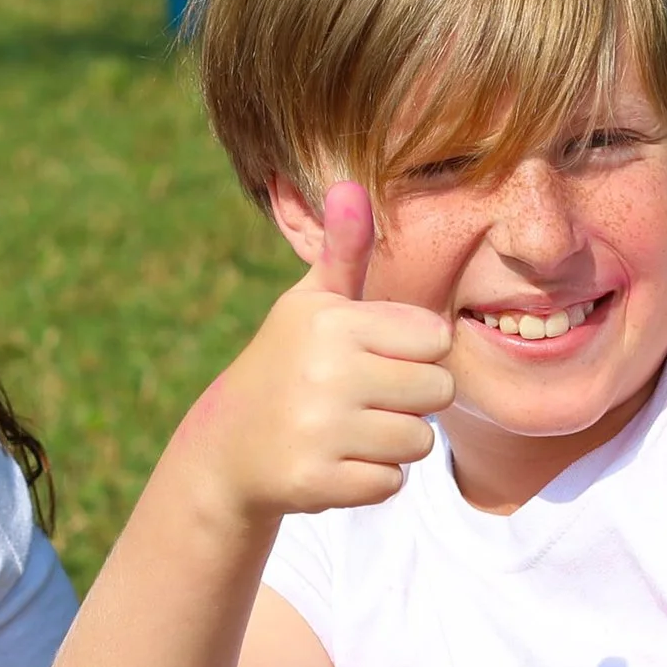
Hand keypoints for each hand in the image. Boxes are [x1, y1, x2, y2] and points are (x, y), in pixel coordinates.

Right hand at [192, 183, 452, 525]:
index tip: (374, 357)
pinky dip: (371, 478)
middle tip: (365, 398)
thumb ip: (343, 251)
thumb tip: (349, 184)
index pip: (435, 338)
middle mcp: (326, 372)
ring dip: (393, 441)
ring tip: (350, 429)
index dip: (413, 352)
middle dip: (411, 400)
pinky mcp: (318, 480)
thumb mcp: (309, 304)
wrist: (228, 446)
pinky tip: (335, 460)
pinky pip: (391, 483)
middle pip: (438, 392)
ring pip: (419, 442)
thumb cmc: (287, 363)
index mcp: (333, 322)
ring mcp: (320, 430)